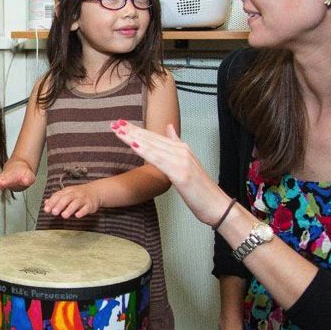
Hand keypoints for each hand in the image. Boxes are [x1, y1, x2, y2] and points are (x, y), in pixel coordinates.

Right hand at [0, 161, 35, 191]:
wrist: (19, 167)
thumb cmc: (24, 173)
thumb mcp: (30, 177)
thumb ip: (28, 179)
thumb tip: (26, 181)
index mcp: (14, 175)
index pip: (10, 179)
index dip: (7, 181)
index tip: (3, 183)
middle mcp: (6, 176)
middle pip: (0, 180)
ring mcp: (1, 178)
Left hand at [43, 183, 100, 217]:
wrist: (95, 191)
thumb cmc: (78, 194)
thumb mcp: (67, 194)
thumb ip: (56, 199)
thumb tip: (46, 203)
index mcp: (68, 191)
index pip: (58, 195)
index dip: (52, 202)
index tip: (46, 209)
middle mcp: (75, 193)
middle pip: (67, 198)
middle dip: (60, 205)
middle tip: (54, 213)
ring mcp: (83, 199)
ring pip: (76, 203)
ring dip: (70, 209)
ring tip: (64, 216)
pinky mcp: (90, 205)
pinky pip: (86, 208)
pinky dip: (82, 211)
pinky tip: (77, 215)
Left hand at [112, 121, 227, 225]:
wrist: (216, 205)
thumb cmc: (200, 189)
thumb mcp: (188, 164)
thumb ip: (177, 145)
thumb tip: (169, 127)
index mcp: (183, 148)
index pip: (155, 136)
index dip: (137, 129)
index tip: (121, 124)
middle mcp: (182, 151)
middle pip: (151, 138)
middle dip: (131, 130)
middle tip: (114, 123)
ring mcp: (182, 161)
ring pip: (152, 146)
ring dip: (133, 137)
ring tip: (118, 130)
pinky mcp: (180, 173)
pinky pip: (158, 160)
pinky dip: (145, 151)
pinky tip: (133, 145)